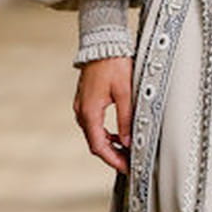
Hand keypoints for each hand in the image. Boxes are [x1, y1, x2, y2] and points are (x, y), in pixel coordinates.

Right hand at [73, 56, 133, 173]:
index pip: (99, 146)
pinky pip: (94, 124)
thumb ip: (126, 119)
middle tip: (129, 163)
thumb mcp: (125, 93)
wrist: (103, 44)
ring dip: (109, 145)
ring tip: (126, 151)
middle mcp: (82, 111)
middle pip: (95, 143)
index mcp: (90, 112)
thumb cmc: (113, 64)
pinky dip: (105, 133)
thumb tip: (128, 141)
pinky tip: (118, 134)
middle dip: (112, 155)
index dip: (113, 160)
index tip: (126, 168)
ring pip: (94, 134)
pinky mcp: (86, 101)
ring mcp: (82, 106)